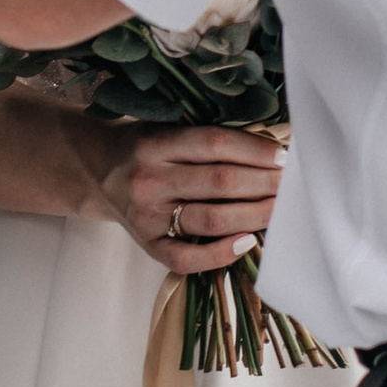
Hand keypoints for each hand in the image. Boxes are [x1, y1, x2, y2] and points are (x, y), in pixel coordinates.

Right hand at [85, 121, 283, 271]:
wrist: (95, 169)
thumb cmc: (144, 146)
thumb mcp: (166, 128)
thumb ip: (207, 139)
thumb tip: (270, 151)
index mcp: (156, 142)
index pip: (215, 144)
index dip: (255, 151)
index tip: (284, 157)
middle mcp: (150, 179)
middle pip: (220, 183)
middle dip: (264, 184)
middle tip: (292, 185)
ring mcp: (147, 216)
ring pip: (212, 220)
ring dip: (255, 215)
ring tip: (280, 209)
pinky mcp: (147, 244)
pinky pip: (188, 258)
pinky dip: (222, 253)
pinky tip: (247, 242)